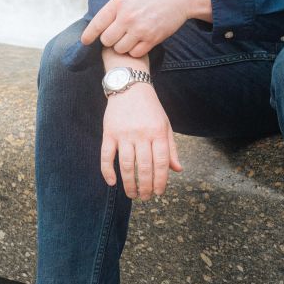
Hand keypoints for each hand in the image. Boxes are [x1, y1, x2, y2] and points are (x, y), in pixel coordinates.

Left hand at [81, 0, 210, 57]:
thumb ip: (114, 7)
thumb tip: (99, 23)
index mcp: (119, 3)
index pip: (97, 23)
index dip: (89, 35)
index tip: (85, 42)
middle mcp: (127, 17)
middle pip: (107, 40)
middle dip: (110, 40)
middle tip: (117, 35)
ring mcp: (140, 29)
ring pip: (120, 49)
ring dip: (123, 46)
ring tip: (130, 38)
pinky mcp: (152, 38)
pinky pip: (135, 53)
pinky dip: (135, 50)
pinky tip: (140, 42)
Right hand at [101, 83, 182, 199]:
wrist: (130, 86)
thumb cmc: (151, 109)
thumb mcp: (165, 125)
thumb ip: (171, 148)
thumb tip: (177, 170)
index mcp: (158, 132)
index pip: (161, 162)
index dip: (161, 181)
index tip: (159, 193)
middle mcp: (142, 134)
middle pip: (144, 167)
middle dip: (146, 186)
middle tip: (145, 197)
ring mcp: (124, 133)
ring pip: (127, 164)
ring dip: (129, 183)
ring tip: (132, 194)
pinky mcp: (109, 132)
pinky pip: (106, 155)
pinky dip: (108, 171)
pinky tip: (112, 182)